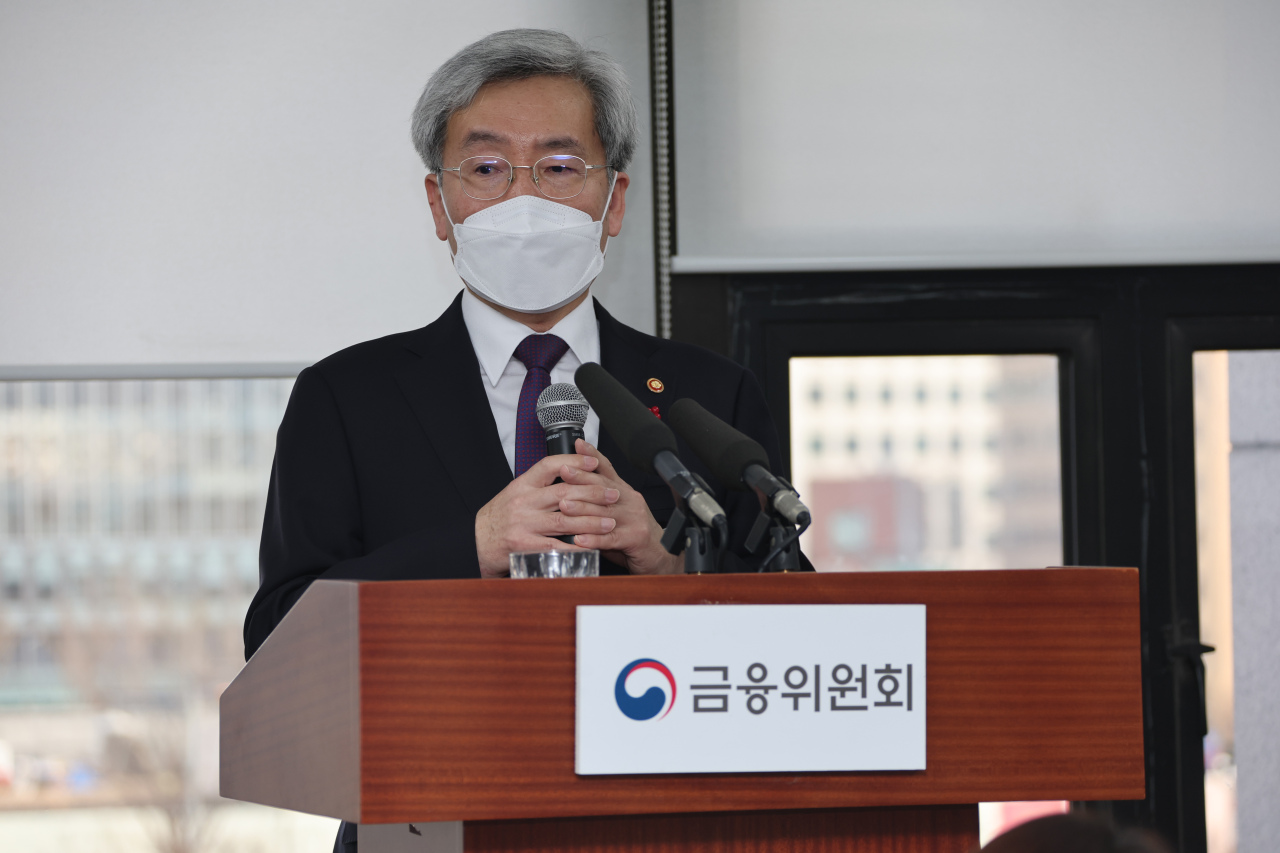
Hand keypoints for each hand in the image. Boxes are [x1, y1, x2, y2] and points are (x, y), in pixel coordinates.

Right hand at [474, 451, 621, 577]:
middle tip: (613, 494)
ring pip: (565, 520)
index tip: (594, 462)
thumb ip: (539, 485)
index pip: (549, 465)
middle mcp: (523, 502)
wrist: (474, 542)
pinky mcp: (525, 546)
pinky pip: (556, 546)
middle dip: (594, 493)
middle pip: (564, 493)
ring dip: (592, 522)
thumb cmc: (499, 518)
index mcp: (522, 485)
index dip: (573, 461)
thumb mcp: (515, 493)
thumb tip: (569, 472)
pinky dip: (576, 547)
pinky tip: (592, 546)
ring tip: (610, 522)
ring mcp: (524, 524)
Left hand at [557, 439, 683, 575]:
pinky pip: (611, 538)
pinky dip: (593, 539)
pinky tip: (579, 539)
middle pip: (604, 486)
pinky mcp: (635, 538)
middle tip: (564, 472)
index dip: (593, 455)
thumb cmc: (633, 535)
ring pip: (605, 511)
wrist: (661, 555)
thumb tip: (569, 493)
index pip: (607, 469)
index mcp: (624, 492)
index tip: (578, 444)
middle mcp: (630, 501)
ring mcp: (634, 519)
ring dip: (582, 508)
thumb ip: (597, 503)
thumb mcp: (616, 512)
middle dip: (582, 478)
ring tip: (564, 506)